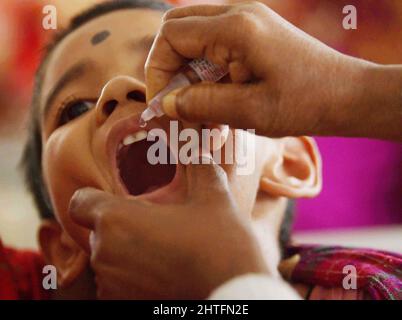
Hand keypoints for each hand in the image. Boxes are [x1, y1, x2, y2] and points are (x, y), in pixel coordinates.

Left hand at [69, 158, 268, 298]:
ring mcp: (111, 283)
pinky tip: (162, 271)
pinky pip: (116, 282)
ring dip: (125, 251)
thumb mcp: (213, 195)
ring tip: (161, 250)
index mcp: (117, 219)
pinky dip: (131, 275)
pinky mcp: (121, 304)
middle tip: (154, 225)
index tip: (118, 201)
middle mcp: (104, 253)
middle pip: (98, 230)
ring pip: (107, 257)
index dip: (96, 198)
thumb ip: (199, 165)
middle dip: (119, 225)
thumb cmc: (219, 244)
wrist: (232, 292)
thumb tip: (198, 150)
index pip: (81, 202)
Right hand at [146, 2, 401, 139]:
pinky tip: (215, 96)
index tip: (163, 104)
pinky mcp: (254, 33)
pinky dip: (205, 69)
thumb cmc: (305, 103)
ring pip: (195, 35)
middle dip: (168, 66)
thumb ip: (202, 105)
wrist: (347, 95)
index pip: (171, 36)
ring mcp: (247, 20)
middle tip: (176, 102)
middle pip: (178, 28)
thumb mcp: (250, 112)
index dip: (158, 70)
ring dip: (187, 69)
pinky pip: (214, 43)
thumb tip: (165, 104)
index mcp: (235, 28)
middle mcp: (238, 14)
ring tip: (197, 105)